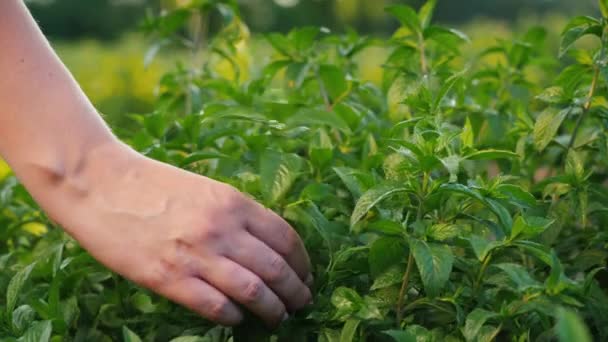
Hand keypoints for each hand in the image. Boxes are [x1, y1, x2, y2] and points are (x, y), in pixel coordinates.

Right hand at [41, 142, 312, 326]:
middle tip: (302, 302)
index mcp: (234, 203)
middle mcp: (222, 229)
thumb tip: (265, 246)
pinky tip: (238, 318)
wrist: (101, 184)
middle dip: (297, 291)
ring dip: (274, 309)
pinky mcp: (169, 278)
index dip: (302, 263)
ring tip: (279, 317)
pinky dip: (234, 317)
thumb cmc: (155, 184)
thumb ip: (237, 214)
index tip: (306, 275)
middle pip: (277, 269)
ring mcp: (197, 255)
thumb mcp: (206, 189)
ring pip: (254, 292)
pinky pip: (216, 306)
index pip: (286, 238)